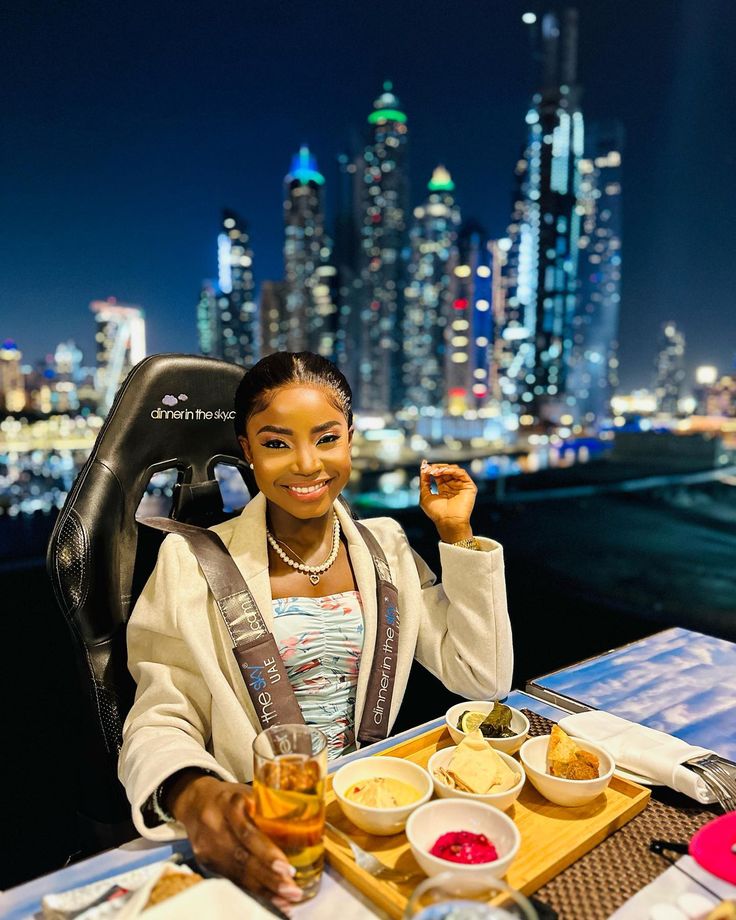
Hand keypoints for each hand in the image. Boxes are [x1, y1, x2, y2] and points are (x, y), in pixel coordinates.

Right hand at [168, 771, 302, 911]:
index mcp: (228, 804)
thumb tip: (305, 821)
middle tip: (293, 890)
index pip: (247, 832)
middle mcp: (215, 827)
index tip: (287, 867)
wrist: (195, 801)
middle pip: (242, 858)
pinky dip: (253, 892)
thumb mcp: (248, 792)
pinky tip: (270, 900)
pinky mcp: (206, 863)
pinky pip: (232, 880)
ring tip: (287, 900)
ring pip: (237, 874)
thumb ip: (270, 806)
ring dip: (264, 891)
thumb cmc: (229, 796)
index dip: (267, 853)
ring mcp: (207, 848)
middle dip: (270, 878)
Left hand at [419, 461, 477, 543]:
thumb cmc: (437, 513)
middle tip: (428, 468)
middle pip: (445, 470)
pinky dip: (452, 470)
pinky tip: (442, 472)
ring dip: (443, 468)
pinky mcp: (469, 486)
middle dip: (436, 467)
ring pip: (454, 469)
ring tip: (435, 471)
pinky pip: (462, 473)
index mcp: (444, 489)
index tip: (423, 466)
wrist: (448, 521)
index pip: (438, 474)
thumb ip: (423, 482)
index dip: (431, 469)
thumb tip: (423, 468)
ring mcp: (461, 486)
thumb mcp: (425, 495)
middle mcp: (453, 486)